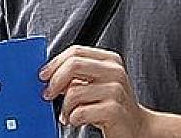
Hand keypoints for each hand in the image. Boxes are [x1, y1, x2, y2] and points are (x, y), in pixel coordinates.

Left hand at [40, 45, 154, 137]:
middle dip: (55, 81)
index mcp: (109, 60)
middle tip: (47, 94)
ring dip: (65, 107)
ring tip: (68, 114)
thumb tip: (48, 75)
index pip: (76, 51)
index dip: (55, 63)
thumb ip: (76, 76)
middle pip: (74, 65)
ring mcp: (117, 90)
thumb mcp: (95, 84)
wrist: (137, 128)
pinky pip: (80, 112)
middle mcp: (115, 71)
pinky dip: (73, 118)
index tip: (43, 75)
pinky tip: (77, 120)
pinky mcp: (115, 110)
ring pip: (74, 92)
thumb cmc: (111, 106)